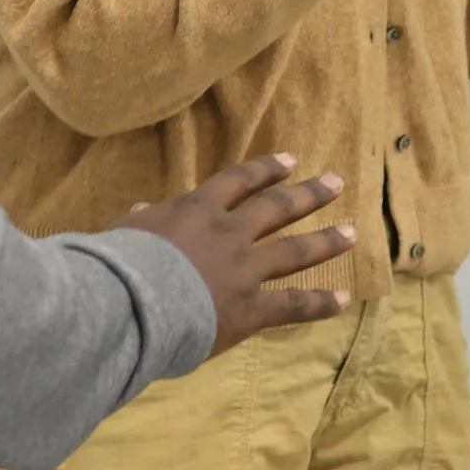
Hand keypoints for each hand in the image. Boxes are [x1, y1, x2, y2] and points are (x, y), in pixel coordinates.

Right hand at [122, 152, 354, 356]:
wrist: (130, 301)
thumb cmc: (117, 264)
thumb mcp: (126, 231)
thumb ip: (143, 220)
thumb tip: (144, 208)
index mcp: (197, 210)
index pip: (238, 182)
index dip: (265, 170)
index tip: (290, 160)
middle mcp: (229, 234)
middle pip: (277, 209)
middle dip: (307, 194)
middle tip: (335, 183)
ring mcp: (245, 270)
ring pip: (294, 252)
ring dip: (325, 241)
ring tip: (351, 232)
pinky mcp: (251, 309)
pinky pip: (292, 305)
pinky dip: (319, 303)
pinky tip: (344, 298)